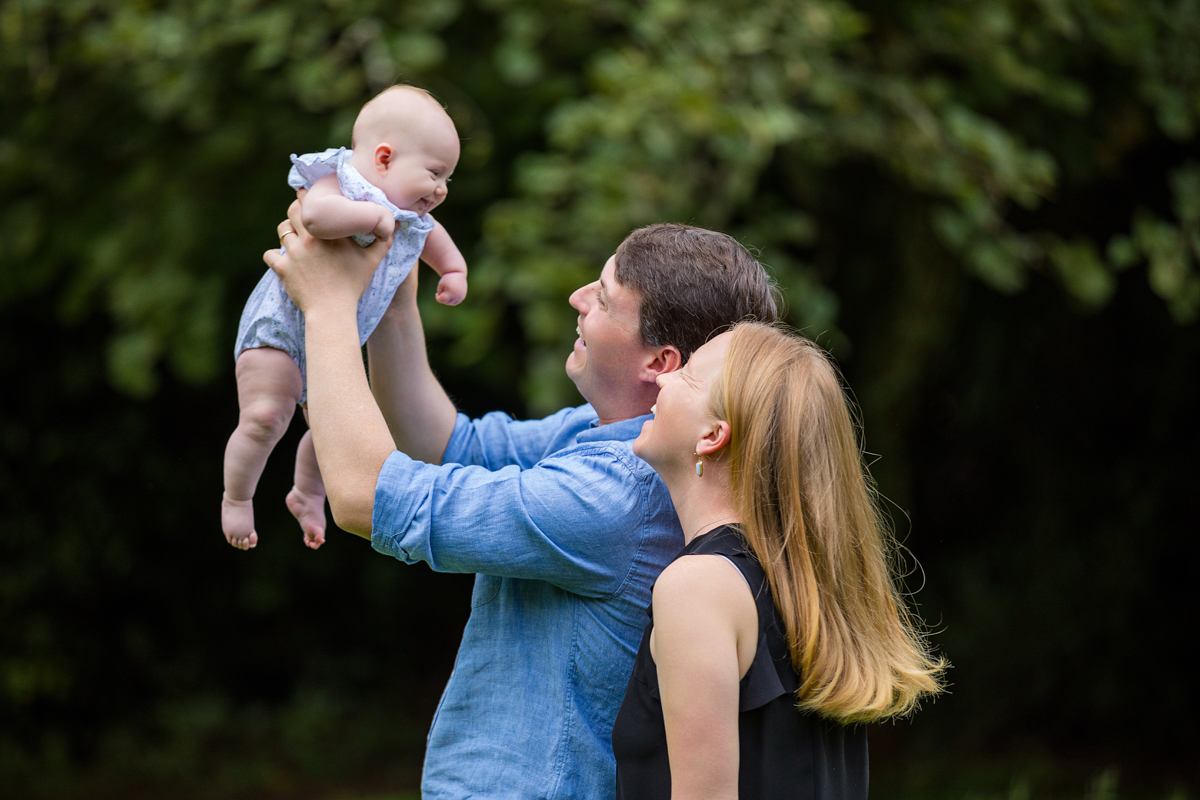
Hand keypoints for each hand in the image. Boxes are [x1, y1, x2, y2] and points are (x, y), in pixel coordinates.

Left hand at [264, 192, 391, 314]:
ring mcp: (292, 254)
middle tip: (302, 217)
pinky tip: (282, 259)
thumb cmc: (353, 286)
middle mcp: (307, 239)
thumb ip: (382, 242)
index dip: (308, 198)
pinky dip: (274, 256)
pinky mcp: (282, 269)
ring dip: (287, 231)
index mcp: (328, 233)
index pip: (310, 203)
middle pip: (292, 212)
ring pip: (282, 230)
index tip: (311, 199)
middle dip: (296, 212)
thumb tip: (393, 226)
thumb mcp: (372, 262)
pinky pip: (270, 255)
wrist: (332, 311)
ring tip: (294, 237)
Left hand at [434, 271, 467, 305]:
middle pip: (446, 302)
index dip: (437, 297)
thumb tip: (443, 301)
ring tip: (446, 292)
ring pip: (451, 303)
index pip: (441, 300)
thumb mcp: (440, 285)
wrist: (457, 273)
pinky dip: (452, 300)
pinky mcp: (463, 297)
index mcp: (450, 293)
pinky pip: (456, 302)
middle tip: (442, 291)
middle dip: (443, 298)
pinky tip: (450, 294)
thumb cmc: (447, 278)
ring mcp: (460, 297)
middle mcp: (457, 296)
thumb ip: (440, 294)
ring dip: (447, 300)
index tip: (436, 292)